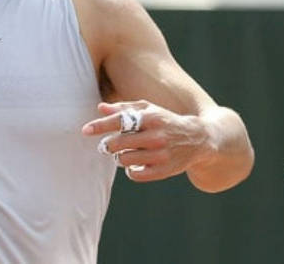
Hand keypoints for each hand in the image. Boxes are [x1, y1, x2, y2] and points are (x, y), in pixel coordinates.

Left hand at [81, 101, 211, 181]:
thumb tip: (100, 108)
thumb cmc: (166, 121)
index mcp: (151, 117)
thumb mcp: (150, 109)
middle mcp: (156, 136)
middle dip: (107, 145)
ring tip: (126, 153)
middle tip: (107, 146)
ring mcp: (160, 155)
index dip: (100, 126)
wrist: (198, 139)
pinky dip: (131, 170)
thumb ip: (124, 108)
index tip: (85, 130)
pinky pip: (134, 174)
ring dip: (120, 157)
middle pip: (118, 143)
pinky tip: (136, 163)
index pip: (120, 121)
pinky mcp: (163, 171)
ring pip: (124, 160)